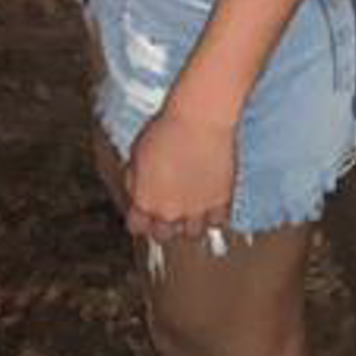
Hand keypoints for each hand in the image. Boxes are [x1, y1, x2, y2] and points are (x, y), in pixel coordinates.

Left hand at [123, 101, 237, 246]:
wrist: (200, 120)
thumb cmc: (167, 129)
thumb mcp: (136, 153)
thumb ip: (135, 180)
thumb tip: (137, 190)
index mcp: (145, 200)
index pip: (137, 227)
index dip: (140, 221)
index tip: (144, 215)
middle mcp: (170, 211)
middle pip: (163, 235)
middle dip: (164, 225)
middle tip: (168, 210)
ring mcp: (196, 209)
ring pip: (192, 233)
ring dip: (190, 223)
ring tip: (191, 209)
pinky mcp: (220, 201)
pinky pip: (217, 221)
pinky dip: (213, 215)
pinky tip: (210, 203)